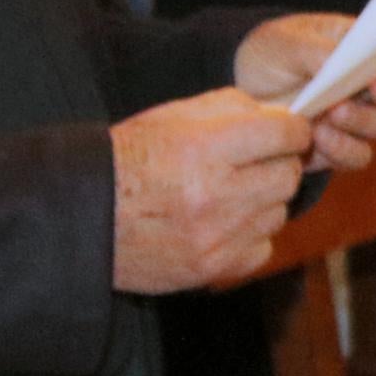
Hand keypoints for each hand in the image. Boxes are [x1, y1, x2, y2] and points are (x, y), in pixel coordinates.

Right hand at [110, 88, 313, 293]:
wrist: (84, 216)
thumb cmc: (129, 160)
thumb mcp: (172, 117)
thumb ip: (232, 108)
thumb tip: (282, 115)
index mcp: (203, 147)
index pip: (285, 134)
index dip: (292, 130)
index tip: (287, 132)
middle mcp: (214, 193)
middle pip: (288, 175)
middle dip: (278, 165)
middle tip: (255, 163)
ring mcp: (216, 235)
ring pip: (278, 212)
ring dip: (264, 200)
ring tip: (229, 194)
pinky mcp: (213, 267)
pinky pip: (262, 247)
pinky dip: (251, 235)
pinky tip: (223, 224)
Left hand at [232, 12, 375, 172]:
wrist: (246, 90)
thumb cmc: (271, 55)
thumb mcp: (283, 42)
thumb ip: (314, 50)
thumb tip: (339, 61)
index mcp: (362, 53)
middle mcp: (365, 89)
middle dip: (366, 114)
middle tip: (338, 110)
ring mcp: (353, 120)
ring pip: (373, 136)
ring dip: (351, 135)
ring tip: (320, 126)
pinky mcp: (338, 147)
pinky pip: (351, 158)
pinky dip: (336, 152)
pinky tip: (312, 141)